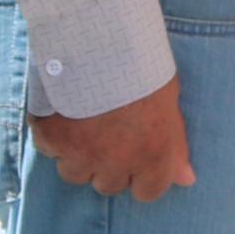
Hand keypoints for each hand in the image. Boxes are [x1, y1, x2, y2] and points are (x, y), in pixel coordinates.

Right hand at [30, 79, 193, 199]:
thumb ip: (175, 146)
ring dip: (77, 154)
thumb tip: (187, 179)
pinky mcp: (52, 139)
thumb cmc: (144, 67)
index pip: (147, 193)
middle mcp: (116, 164)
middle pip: (107, 185)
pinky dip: (51, 134)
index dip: (140, 174)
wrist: (103, 40)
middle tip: (106, 131)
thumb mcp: (169, 103)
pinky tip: (61, 111)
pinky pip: (47, 149)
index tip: (134, 154)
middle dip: (107, 164)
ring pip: (74, 172)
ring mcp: (81, 155)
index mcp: (152, 157)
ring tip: (82, 120)